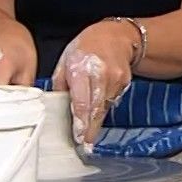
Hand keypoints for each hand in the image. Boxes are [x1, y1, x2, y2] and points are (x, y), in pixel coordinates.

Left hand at [51, 20, 139, 144]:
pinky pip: (112, 101)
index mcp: (81, 68)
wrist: (116, 36)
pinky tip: (97, 108)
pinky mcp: (124, 83)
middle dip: (90, 129)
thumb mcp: (66, 60)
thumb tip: (57, 105)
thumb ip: (61, 83)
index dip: (81, 122)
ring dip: (95, 120)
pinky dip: (103, 107)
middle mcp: (100, 74)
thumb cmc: (87, 47)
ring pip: (104, 107)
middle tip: (85, 145)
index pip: (82, 101)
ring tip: (88, 132)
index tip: (79, 137)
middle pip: (95, 108)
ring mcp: (115, 79)